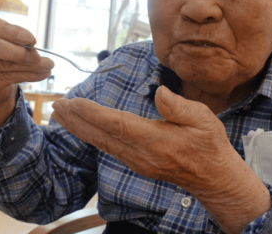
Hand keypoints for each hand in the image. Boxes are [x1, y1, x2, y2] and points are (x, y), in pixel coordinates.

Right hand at [0, 15, 53, 136]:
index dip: (10, 31)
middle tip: (36, 56)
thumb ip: (13, 38)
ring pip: (2, 66)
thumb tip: (31, 45)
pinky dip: (29, 76)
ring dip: (30, 67)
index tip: (30, 38)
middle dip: (15, 52)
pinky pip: (7, 78)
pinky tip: (43, 73)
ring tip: (48, 65)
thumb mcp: (3, 37)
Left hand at [52, 86, 270, 233]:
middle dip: (76, 120)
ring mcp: (137, 161)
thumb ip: (179, 106)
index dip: (93, 113)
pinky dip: (92, 136)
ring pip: (102, 143)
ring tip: (61, 114)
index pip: (117, 124)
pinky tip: (84, 128)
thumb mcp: (203, 120)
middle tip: (56, 104)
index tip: (74, 102)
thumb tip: (159, 93)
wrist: (215, 178)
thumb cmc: (210, 145)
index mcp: (154, 140)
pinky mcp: (138, 164)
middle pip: (101, 136)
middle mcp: (141, 154)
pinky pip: (109, 148)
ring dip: (79, 128)